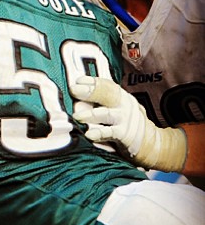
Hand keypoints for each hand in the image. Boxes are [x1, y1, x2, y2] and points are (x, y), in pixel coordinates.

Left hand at [70, 76, 186, 171]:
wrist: (151, 143)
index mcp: (119, 95)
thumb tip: (74, 99)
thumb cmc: (123, 124)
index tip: (77, 80)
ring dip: (90, 114)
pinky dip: (99, 133)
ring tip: (77, 115)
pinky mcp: (125, 135)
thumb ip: (96, 102)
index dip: (92, 81)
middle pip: (108, 94)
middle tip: (74, 90)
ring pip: (107, 114)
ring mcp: (125, 119)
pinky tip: (89, 134)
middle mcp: (123, 104)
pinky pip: (110, 133)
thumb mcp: (114, 108)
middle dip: (91, 91)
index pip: (106, 84)